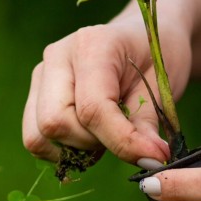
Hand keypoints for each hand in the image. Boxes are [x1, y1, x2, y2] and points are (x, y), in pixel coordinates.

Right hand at [22, 14, 191, 166]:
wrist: (143, 39)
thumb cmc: (157, 57)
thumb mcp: (163, 87)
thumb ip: (147, 125)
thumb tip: (149, 161)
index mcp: (92, 45)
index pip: (92, 108)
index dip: (122, 141)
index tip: (153, 157)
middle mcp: (57, 57)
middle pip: (55, 123)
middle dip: (92, 143)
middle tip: (125, 136)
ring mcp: (41, 75)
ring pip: (38, 135)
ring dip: (74, 148)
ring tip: (106, 136)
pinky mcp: (36, 94)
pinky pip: (37, 138)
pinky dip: (63, 148)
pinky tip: (90, 135)